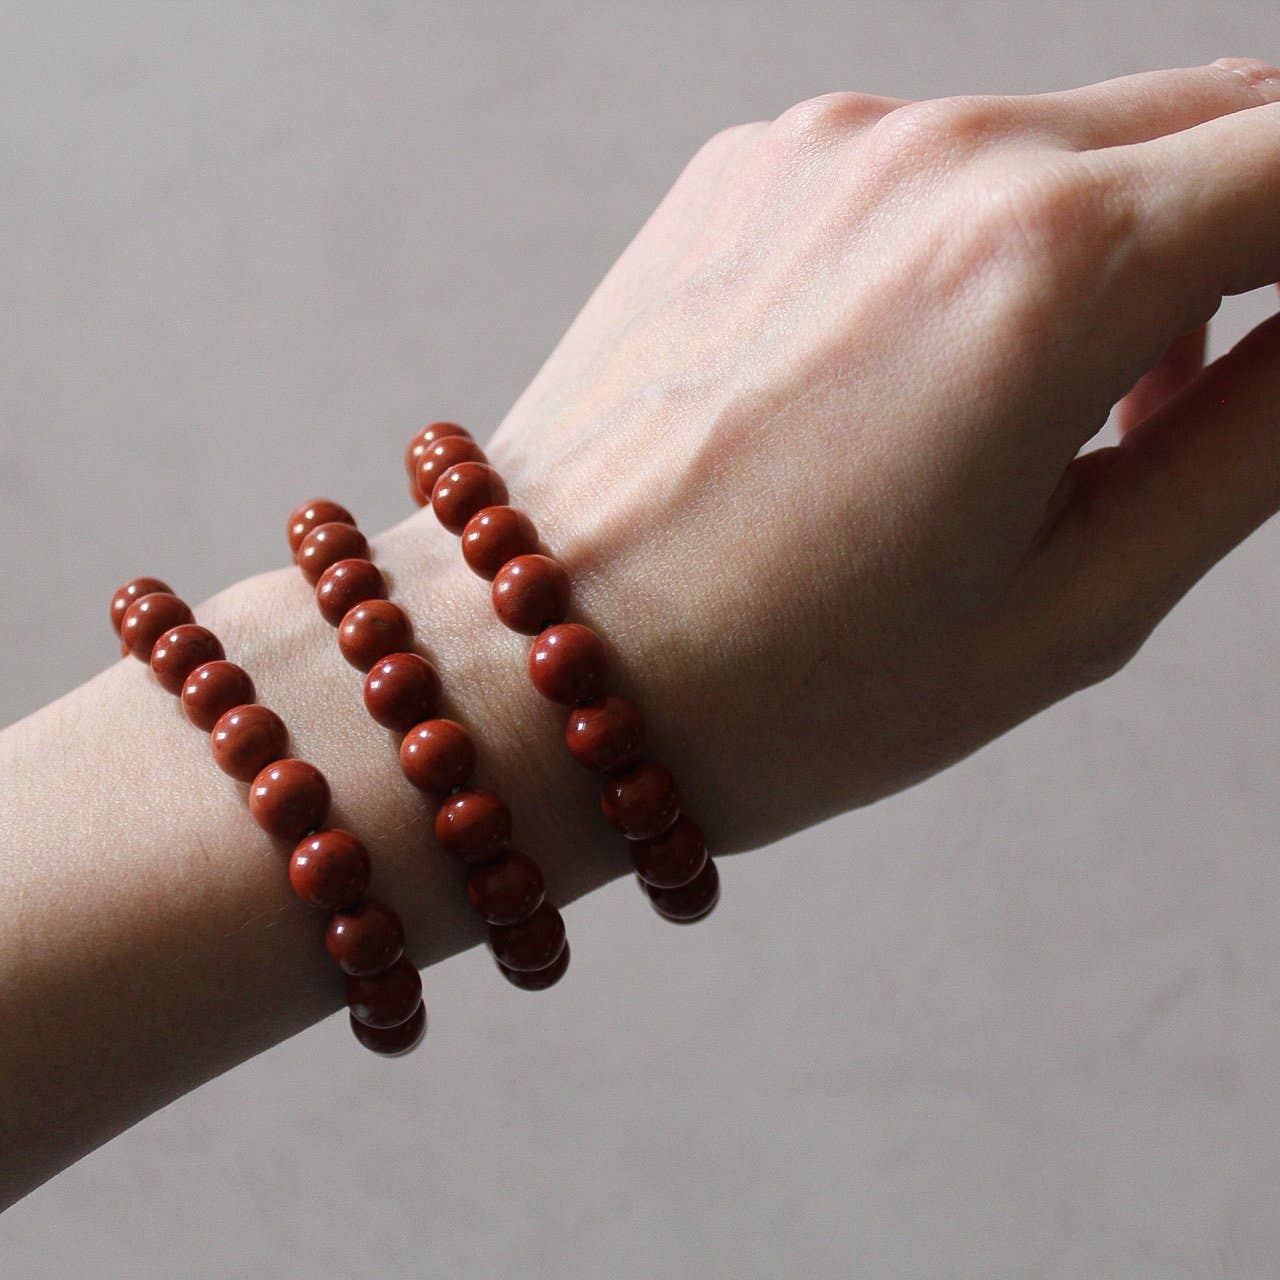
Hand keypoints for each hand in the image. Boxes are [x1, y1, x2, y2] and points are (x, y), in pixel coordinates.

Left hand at [487, 60, 1279, 848]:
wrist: (534, 660)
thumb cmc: (787, 685)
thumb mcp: (1072, 606)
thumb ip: (1249, 440)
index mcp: (1045, 268)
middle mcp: (934, 155)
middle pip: (1214, 116)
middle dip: (1271, 231)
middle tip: (1226, 389)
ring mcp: (824, 146)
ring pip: (1074, 137)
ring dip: (1133, 240)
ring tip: (1081, 414)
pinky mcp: (746, 171)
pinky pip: (939, 163)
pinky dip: (998, 236)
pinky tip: (944, 370)